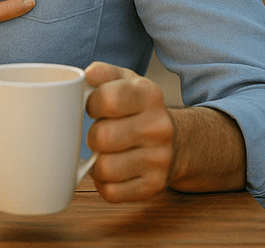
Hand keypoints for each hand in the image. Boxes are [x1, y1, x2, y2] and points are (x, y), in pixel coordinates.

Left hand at [83, 62, 246, 201]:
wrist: (176, 140)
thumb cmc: (139, 109)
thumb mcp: (126, 82)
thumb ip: (103, 73)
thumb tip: (88, 75)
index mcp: (149, 95)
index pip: (107, 99)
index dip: (91, 104)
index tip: (94, 108)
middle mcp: (158, 128)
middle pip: (101, 137)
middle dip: (93, 136)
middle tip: (100, 134)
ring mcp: (159, 160)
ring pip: (104, 168)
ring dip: (96, 162)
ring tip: (106, 153)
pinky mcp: (154, 186)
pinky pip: (111, 192)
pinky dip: (104, 183)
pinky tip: (113, 171)